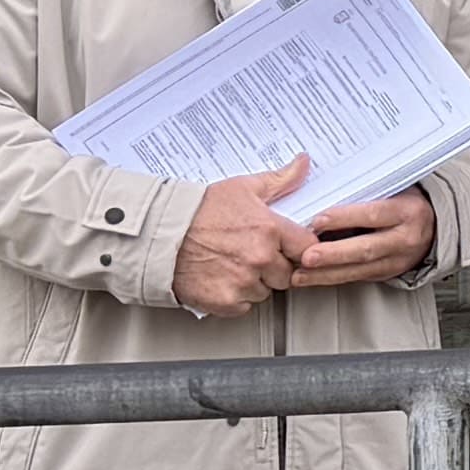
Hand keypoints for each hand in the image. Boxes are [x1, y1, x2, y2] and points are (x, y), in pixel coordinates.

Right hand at [174, 163, 320, 319]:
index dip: (300, 249)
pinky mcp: (226, 301)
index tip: (291, 248)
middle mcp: (260, 258)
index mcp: (269, 229)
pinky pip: (244, 306)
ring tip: (234, 264)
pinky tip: (223, 278)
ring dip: (255, 283)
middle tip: (253, 255)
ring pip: (265, 292)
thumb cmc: (198, 210)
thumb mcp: (242, 187)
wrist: (161, 232)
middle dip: (275, 267)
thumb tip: (303, 163)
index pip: (308, 248)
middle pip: (287, 274)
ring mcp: (243, 282)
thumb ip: (279, 179)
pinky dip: (236, 297)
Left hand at [291, 190, 436, 289]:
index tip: (318, 220)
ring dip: (326, 274)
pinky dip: (331, 278)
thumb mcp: (395, 188)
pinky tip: (311, 278)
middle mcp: (405, 238)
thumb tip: (324, 192)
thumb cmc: (406, 201)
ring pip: (359, 270)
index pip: (374, 214)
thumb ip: (365, 192)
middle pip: (366, 248)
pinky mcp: (387, 274)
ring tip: (300, 274)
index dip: (345, 217)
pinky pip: (356, 278)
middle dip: (333, 254)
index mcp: (408, 210)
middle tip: (307, 256)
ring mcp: (397, 260)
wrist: (435, 226)